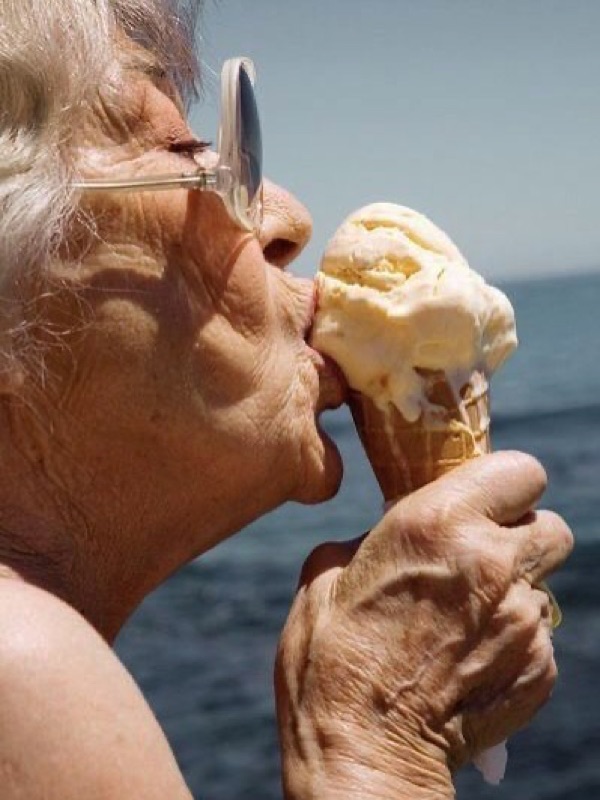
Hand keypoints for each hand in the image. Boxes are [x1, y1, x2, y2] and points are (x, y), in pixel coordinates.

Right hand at [275, 452, 572, 799]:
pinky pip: (539, 638)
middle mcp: (493, 563)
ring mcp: (523, 620)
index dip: (506, 484)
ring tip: (464, 620)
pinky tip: (468, 660)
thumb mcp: (329, 572)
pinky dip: (513, 642)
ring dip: (512, 593)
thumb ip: (374, 536)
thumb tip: (393, 532)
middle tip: (482, 558)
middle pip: (551, 526)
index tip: (484, 500)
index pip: (521, 470)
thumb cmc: (329, 657)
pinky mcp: (540, 669)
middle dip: (522, 536)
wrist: (360, 751)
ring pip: (543, 585)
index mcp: (438, 523)